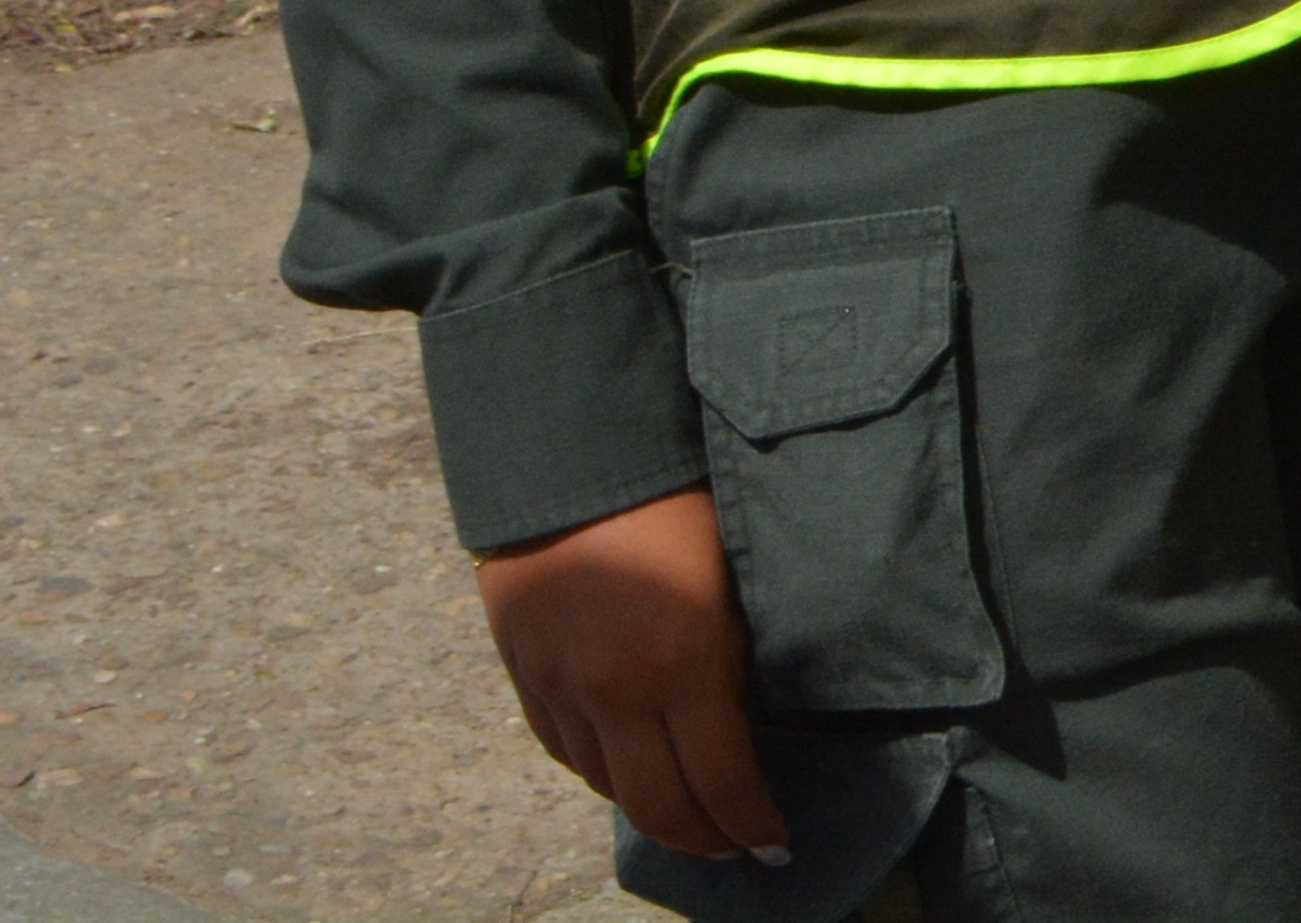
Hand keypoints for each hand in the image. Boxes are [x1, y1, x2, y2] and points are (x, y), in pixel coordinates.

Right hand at [476, 487, 789, 862]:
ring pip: (605, 785)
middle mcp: (615, 690)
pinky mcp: (523, 671)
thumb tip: (750, 718)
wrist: (573, 449)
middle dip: (704, 840)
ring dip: (650, 809)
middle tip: (734, 849)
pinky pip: (562, 750)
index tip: (777, 844)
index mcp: (682, 664)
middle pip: (658, 808)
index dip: (752, 827)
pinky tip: (626, 771)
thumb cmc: (680, 497)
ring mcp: (561, 686)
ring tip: (686, 814)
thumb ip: (736, 655)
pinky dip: (599, 772)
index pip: (722, 783)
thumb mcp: (733, 576)